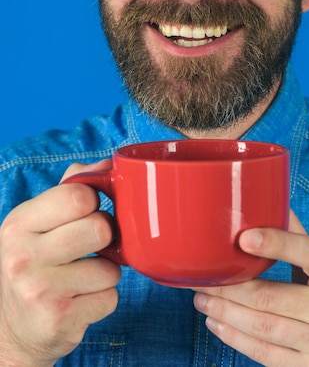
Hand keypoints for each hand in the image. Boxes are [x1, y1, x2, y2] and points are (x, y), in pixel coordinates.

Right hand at [0, 161, 120, 366]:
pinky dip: (102, 299)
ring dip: (105, 273)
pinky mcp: (60, 321)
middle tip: (89, 247)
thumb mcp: (39, 222)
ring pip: (111, 268)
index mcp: (18, 224)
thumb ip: (71, 188)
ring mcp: (40, 291)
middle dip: (105, 237)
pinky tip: (79, 300)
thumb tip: (109, 164)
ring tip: (81, 278)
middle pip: (101, 228)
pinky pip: (111, 298)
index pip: (78, 196)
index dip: (93, 202)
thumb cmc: (35, 263)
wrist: (11, 329)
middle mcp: (23, 257)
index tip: (86, 213)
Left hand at [194, 211, 308, 365]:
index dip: (277, 243)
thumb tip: (270, 200)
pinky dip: (235, 338)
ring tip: (202, 301)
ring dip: (224, 313)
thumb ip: (300, 238)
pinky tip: (217, 324)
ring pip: (262, 327)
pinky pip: (264, 354)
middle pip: (271, 297)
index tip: (244, 237)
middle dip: (229, 288)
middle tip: (203, 279)